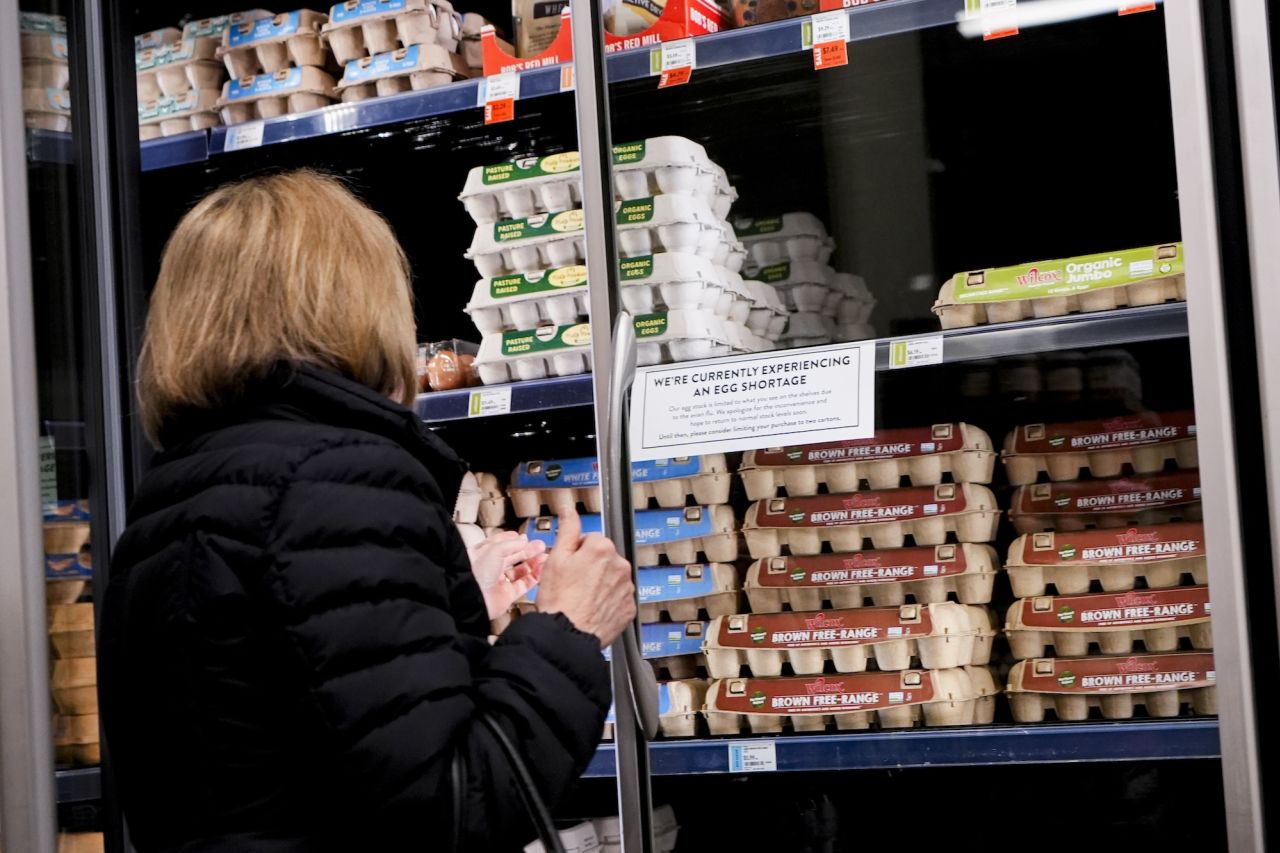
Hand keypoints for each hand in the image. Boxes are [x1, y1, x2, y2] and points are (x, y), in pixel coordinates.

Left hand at [468, 531, 546, 619]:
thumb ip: (511, 544)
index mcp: (483, 555)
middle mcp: (491, 568)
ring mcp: (499, 582)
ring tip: (544, 557)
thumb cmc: (476, 573)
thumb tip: (523, 540)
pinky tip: (541, 570)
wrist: (473, 598)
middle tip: (540, 546)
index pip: (500, 544)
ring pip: (520, 571)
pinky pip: (524, 585)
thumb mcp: (494, 550)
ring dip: (533, 563)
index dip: (513, 540)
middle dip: (528, 551)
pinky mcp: (507, 595)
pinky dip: (534, 577)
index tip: (524, 537)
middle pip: (513, 557)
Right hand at [535, 509, 636, 647]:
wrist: (567, 636)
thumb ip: (568, 530)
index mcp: (602, 548)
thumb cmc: (558, 599)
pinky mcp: (629, 608)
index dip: (576, 552)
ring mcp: (627, 587)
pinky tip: (592, 608)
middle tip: (573, 583)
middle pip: (604, 558)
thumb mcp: (556, 558)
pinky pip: (618, 597)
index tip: (569, 566)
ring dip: (601, 583)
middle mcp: (620, 565)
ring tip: (582, 598)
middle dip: (591, 566)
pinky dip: (608, 601)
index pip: (591, 540)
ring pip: (612, 577)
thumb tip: (569, 509)